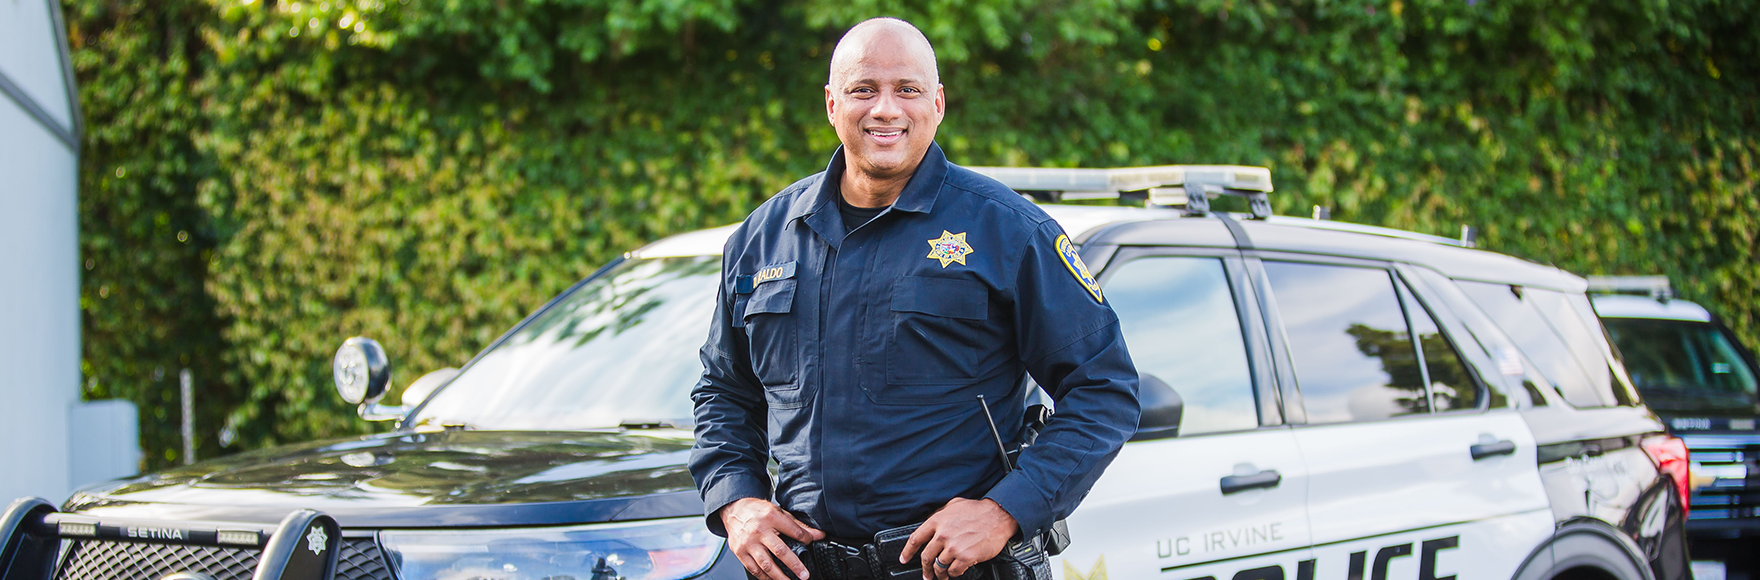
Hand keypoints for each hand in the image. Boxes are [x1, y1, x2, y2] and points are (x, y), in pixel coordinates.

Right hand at [720, 498, 825, 579]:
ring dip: (779, 576)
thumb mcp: (779, 512)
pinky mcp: (740, 552)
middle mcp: (759, 531)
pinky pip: (754, 568)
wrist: (734, 509)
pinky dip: (764, 577)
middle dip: (794, 565)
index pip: (793, 531)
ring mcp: (748, 543)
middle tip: (804, 575)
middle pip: (780, 551)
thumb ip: (798, 526)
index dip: (806, 539)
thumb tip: (817, 535)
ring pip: (766, 564)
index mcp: (771, 517)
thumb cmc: (757, 511)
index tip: (812, 544)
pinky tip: (773, 579)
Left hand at [899, 498, 1016, 579]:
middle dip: (925, 569)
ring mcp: (954, 547)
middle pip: (926, 557)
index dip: (907, 552)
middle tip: (926, 575)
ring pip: (939, 566)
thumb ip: (941, 514)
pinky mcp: (966, 557)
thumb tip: (934, 521)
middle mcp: (943, 535)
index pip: (915, 539)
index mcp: (937, 521)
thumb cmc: (979, 510)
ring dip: (940, 573)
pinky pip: (954, 571)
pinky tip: (956, 572)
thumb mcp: (954, 505)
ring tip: (943, 576)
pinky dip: (954, 574)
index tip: (904, 559)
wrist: (999, 516)